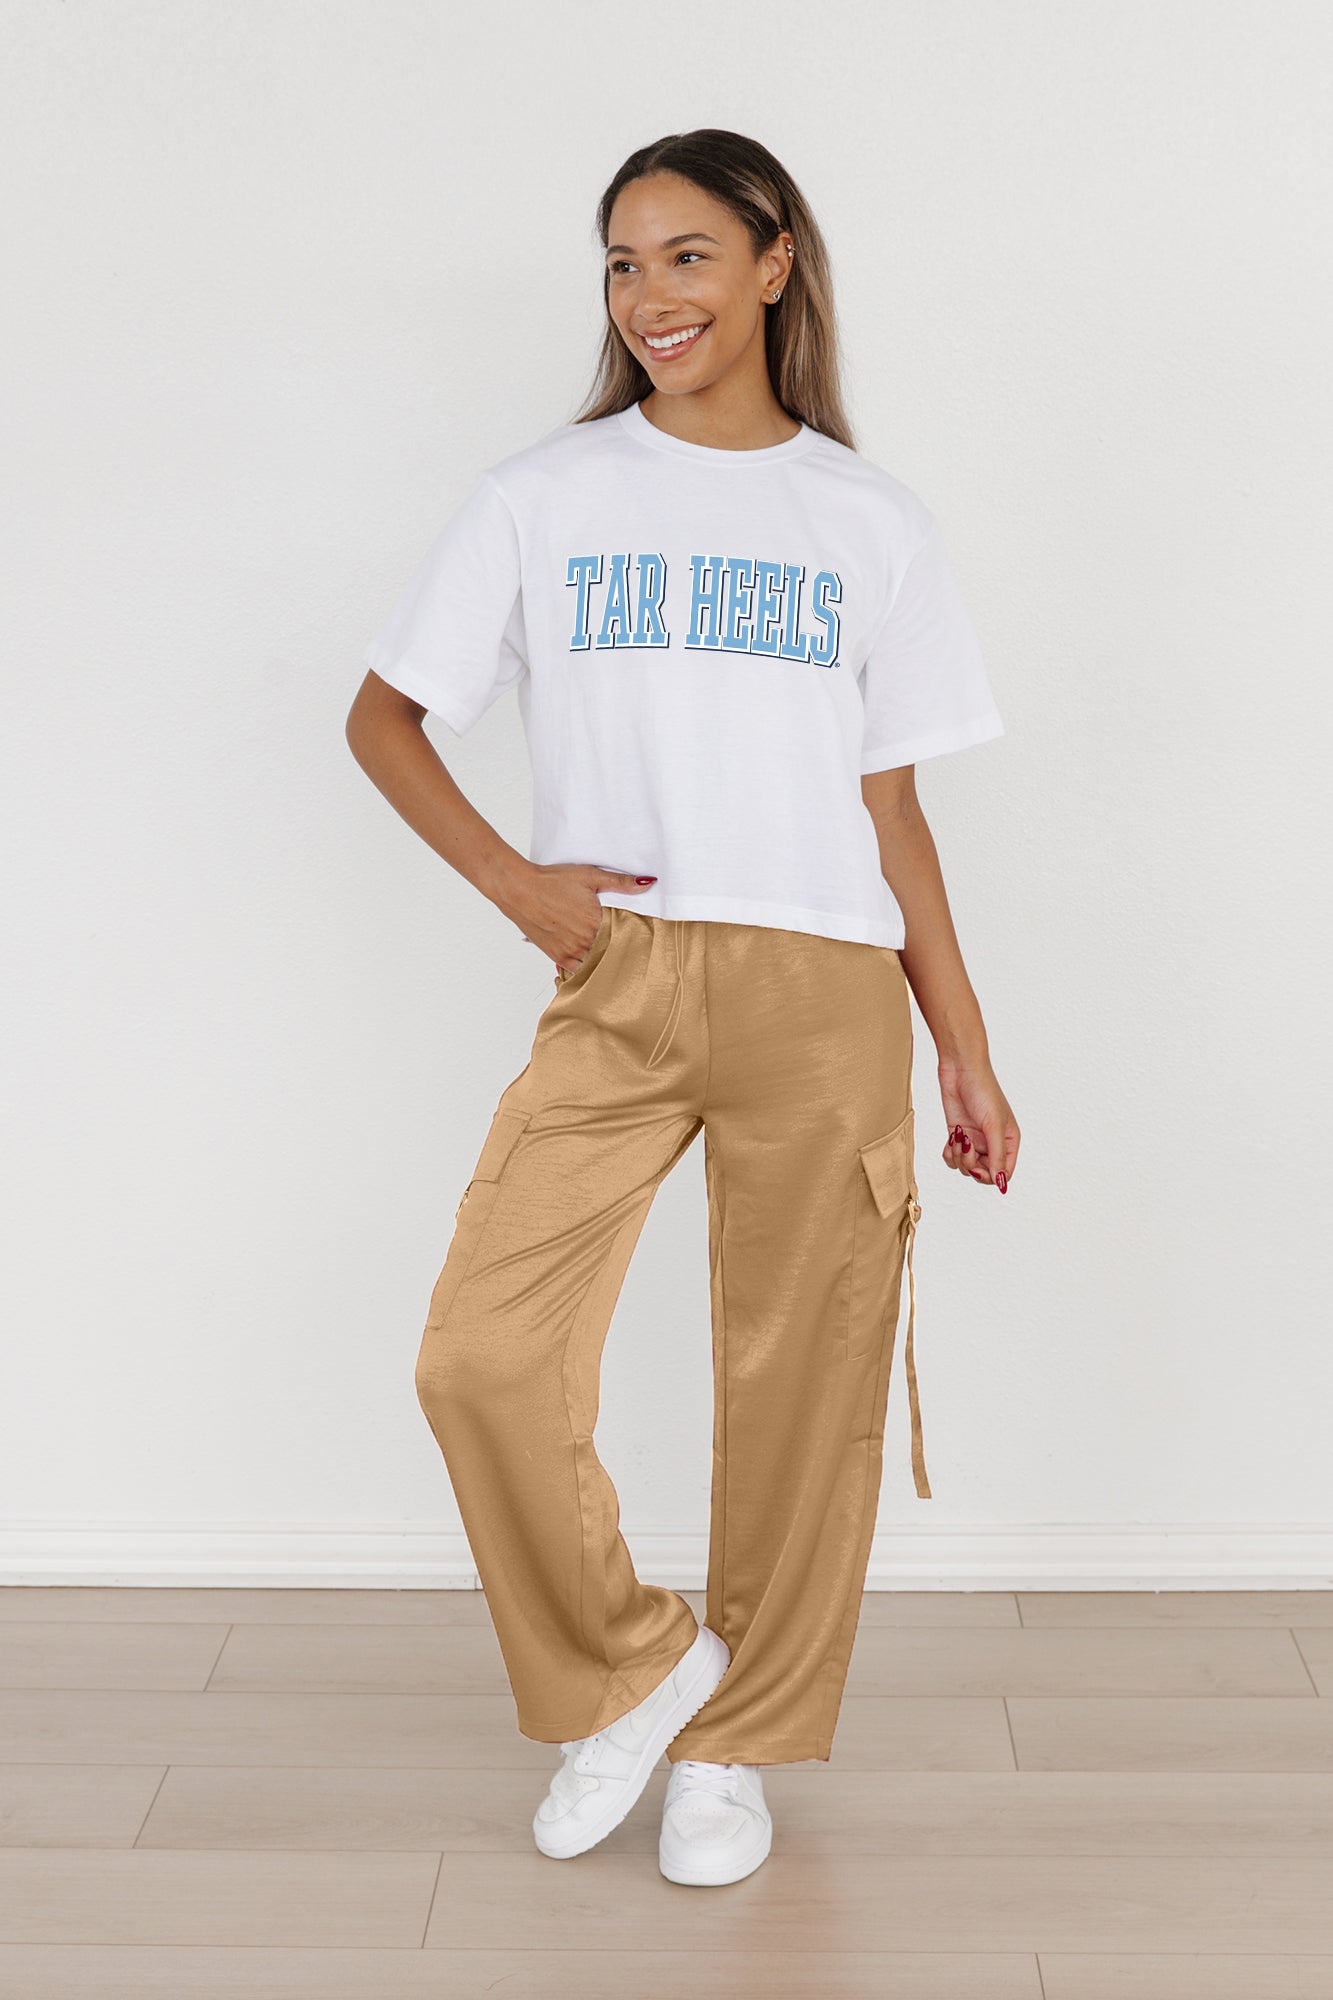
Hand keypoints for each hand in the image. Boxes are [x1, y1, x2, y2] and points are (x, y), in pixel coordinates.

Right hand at [497, 861, 657, 978]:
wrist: (518, 889)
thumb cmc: (551, 881)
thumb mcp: (590, 876)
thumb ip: (621, 883)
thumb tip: (648, 884)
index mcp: (596, 923)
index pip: (625, 940)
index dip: (635, 942)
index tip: (645, 944)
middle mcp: (584, 942)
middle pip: (611, 956)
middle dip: (621, 955)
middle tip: (635, 958)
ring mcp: (569, 951)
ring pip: (594, 967)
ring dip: (603, 965)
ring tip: (615, 963)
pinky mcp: (556, 956)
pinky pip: (575, 972)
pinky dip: (585, 971)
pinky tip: (593, 968)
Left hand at [938, 1059, 1017, 1192]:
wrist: (960, 1070)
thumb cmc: (983, 1091)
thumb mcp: (993, 1125)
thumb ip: (998, 1156)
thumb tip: (1002, 1185)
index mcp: (1009, 1141)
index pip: (1004, 1173)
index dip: (990, 1176)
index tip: (977, 1168)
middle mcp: (993, 1143)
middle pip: (984, 1173)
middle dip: (971, 1165)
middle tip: (966, 1147)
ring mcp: (975, 1140)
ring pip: (966, 1167)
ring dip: (958, 1157)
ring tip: (958, 1137)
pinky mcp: (959, 1136)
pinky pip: (953, 1158)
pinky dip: (949, 1152)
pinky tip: (951, 1137)